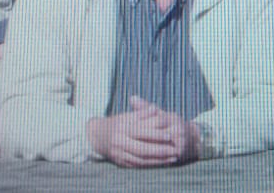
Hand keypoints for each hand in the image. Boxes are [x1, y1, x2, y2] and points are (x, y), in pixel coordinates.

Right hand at [85, 96, 199, 166]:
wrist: (98, 136)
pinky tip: (163, 163)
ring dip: (158, 160)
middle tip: (175, 149)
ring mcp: (119, 154)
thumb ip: (142, 112)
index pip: (141, 132)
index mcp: (122, 128)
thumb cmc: (118, 123)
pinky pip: (138, 165)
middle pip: (142, 148)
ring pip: (141, 159)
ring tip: (173, 157)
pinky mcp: (121, 162)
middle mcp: (120, 142)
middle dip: (159, 150)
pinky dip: (151, 165)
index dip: (156, 134)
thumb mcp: (128, 115)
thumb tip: (155, 109)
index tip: (170, 135)